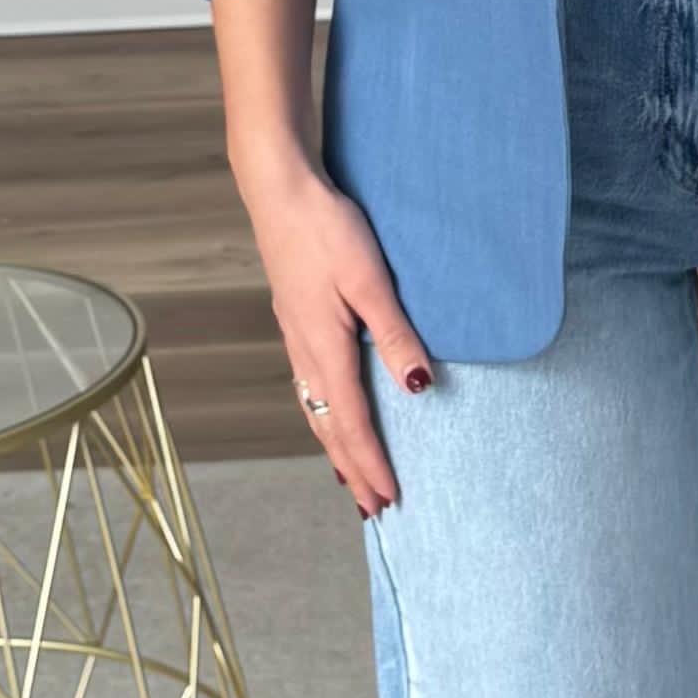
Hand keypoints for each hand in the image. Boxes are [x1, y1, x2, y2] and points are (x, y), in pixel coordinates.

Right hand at [238, 153, 432, 515]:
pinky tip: (330, 413)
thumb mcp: (369, 280)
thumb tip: (418, 387)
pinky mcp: (295, 320)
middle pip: (329, 427)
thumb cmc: (326, 228)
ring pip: (316, 409)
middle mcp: (304, 351)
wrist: (279, 189)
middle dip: (351, 470)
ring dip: (335, 447)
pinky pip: (309, 385)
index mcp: (324, 347)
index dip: (371, 464)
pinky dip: (323, 415)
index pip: (354, 423)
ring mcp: (295, 336)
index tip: (388, 499)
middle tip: (371, 509)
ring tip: (349, 477)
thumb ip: (394, 334)